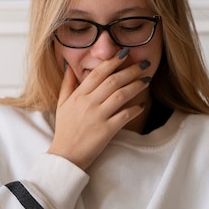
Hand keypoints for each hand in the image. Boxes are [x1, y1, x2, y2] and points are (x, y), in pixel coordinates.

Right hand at [47, 49, 150, 169]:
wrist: (66, 155)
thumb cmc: (65, 129)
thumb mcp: (62, 104)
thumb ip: (67, 83)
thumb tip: (69, 65)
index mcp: (79, 95)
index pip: (98, 72)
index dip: (113, 61)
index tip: (125, 53)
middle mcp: (88, 103)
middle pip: (113, 81)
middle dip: (131, 70)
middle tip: (144, 63)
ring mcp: (98, 116)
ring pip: (121, 95)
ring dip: (136, 85)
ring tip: (147, 80)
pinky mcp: (106, 131)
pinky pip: (124, 116)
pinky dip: (134, 109)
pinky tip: (142, 104)